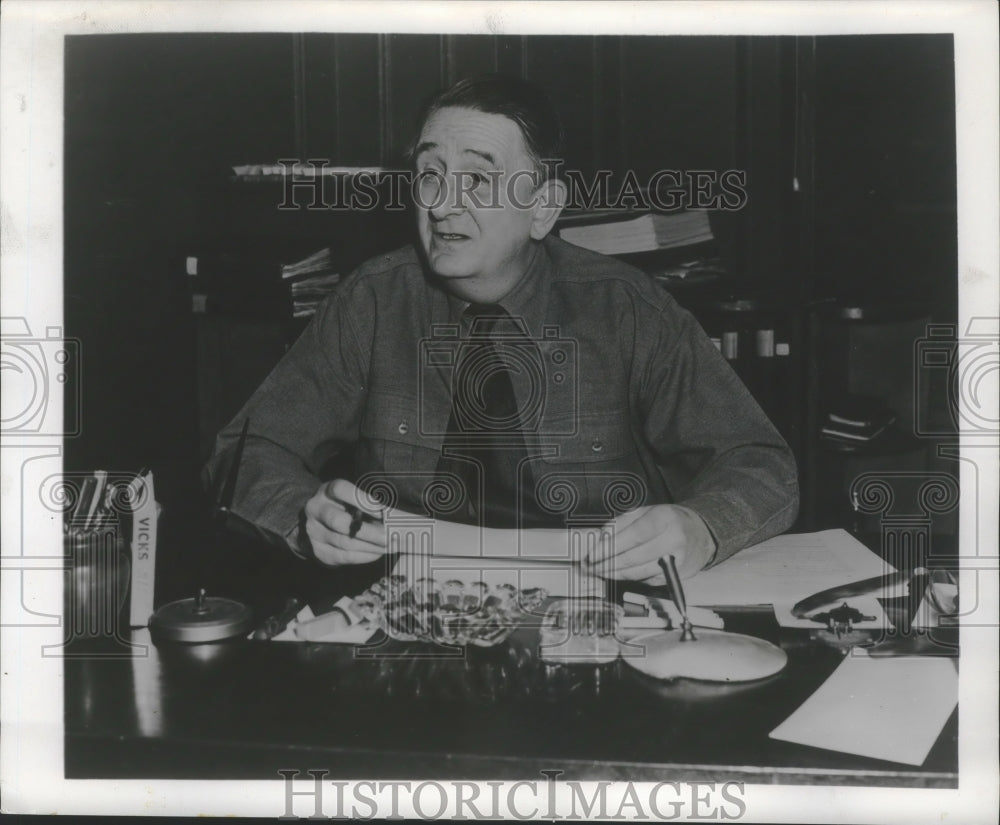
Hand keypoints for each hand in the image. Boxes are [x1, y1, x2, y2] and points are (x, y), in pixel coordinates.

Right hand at [299, 479, 387, 565]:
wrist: (321, 525)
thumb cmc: (346, 507)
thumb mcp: (353, 498)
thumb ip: (368, 503)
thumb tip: (393, 516)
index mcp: (326, 491)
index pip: (340, 489)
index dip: (362, 499)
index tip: (383, 510)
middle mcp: (315, 510)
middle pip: (339, 521)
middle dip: (369, 531)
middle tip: (389, 536)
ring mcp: (314, 532)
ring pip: (344, 542)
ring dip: (370, 546)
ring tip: (389, 546)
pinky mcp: (319, 551)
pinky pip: (344, 557)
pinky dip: (364, 556)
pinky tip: (378, 553)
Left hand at [585, 504, 716, 581]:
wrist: (701, 534)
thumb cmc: (669, 520)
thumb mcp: (646, 511)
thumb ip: (622, 522)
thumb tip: (601, 538)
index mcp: (665, 518)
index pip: (634, 535)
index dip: (611, 547)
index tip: (593, 554)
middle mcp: (674, 540)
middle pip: (634, 557)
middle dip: (608, 563)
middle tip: (590, 566)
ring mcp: (676, 561)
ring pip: (639, 572)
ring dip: (615, 574)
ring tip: (598, 571)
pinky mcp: (676, 576)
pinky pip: (646, 579)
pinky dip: (629, 577)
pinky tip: (618, 573)